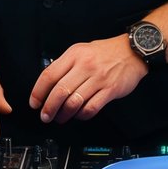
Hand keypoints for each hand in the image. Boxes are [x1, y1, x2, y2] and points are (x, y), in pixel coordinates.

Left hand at [29, 36, 146, 124]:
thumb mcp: (81, 50)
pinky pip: (91, 107)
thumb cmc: (106, 52)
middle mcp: (85, 66)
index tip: (35, 103)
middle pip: (60, 91)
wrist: (132, 51)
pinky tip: (79, 115)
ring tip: (60, 118)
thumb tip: (48, 83)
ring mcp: (98, 78)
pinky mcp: (110, 90)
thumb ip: (66, 64)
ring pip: (74, 102)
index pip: (49, 75)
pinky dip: (82, 115)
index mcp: (74, 55)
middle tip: (45, 116)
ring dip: (64, 114)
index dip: (38, 92)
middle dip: (49, 108)